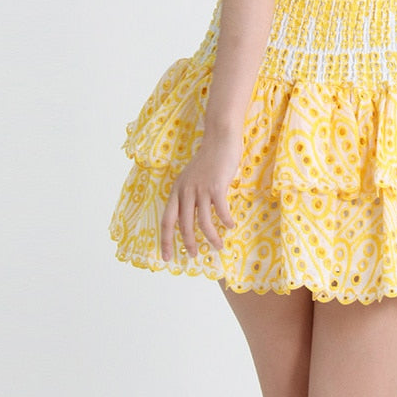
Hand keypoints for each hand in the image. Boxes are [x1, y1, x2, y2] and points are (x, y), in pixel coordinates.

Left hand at [160, 131, 241, 260]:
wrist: (220, 139)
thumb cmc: (209, 159)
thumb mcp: (191, 177)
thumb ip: (189, 194)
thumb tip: (191, 217)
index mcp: (177, 190)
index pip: (167, 221)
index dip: (166, 241)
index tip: (167, 257)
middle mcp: (185, 191)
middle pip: (183, 226)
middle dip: (188, 244)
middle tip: (193, 255)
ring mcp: (201, 189)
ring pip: (203, 223)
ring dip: (211, 238)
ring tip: (217, 246)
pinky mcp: (216, 187)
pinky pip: (221, 212)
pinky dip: (226, 222)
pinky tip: (230, 225)